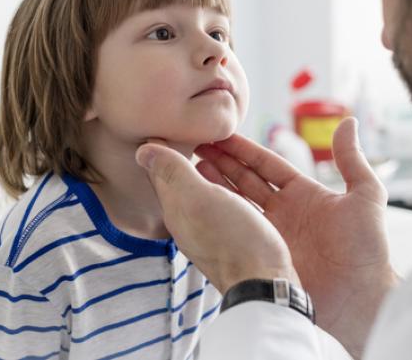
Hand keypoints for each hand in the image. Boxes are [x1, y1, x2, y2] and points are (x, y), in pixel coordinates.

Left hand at [135, 140, 298, 293]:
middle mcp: (198, 220)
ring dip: (213, 162)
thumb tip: (142, 150)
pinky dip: (233, 175)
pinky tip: (237, 169)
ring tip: (212, 140)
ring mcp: (224, 225)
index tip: (163, 127)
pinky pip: (236, 192)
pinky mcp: (249, 228)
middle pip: (188, 181)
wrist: (269, 284)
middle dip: (187, 155)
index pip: (164, 177)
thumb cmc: (231, 240)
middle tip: (188, 129)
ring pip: (213, 185)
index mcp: (180, 212)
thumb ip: (172, 173)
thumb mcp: (197, 199)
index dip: (163, 151)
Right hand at [194, 118, 397, 358]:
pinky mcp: (260, 255)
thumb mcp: (365, 198)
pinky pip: (235, 230)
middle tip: (197, 145)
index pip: (266, 165)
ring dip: (214, 184)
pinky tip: (201, 201)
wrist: (361, 301)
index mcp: (303, 194)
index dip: (244, 150)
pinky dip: (218, 214)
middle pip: (245, 180)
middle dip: (222, 161)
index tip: (222, 134)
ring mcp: (269, 234)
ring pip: (235, 202)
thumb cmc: (367, 250)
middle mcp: (282, 212)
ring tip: (191, 166)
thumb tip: (348, 122)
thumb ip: (352, 160)